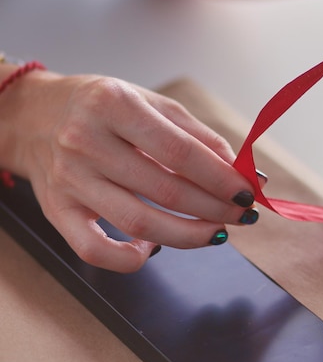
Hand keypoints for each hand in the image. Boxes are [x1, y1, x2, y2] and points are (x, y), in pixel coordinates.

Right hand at [9, 72, 258, 271]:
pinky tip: (156, 248)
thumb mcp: (151, 103)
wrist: (34, 115)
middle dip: (215, 208)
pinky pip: (94, 250)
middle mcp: (86, 141)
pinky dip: (130, 259)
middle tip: (241, 214)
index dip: (221, 177)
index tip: (248, 191)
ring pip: (139, 223)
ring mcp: (69, 180)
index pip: (181, 151)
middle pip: (166, 190)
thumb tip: (241, 169)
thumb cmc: (102, 106)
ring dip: (189, 235)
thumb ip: (198, 135)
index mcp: (114, 104)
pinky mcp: (56, 210)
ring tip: (217, 233)